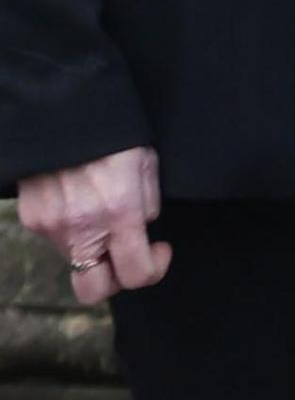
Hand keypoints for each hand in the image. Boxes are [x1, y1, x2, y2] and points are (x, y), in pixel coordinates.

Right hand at [16, 147, 165, 304]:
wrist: (62, 110)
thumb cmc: (113, 134)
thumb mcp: (146, 165)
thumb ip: (146, 204)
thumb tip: (142, 227)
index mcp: (119, 214)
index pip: (136, 274)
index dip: (154, 269)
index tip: (159, 250)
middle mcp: (81, 229)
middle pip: (93, 290)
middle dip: (113, 280)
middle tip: (127, 253)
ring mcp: (51, 226)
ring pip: (74, 257)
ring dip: (92, 245)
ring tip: (100, 209)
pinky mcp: (31, 217)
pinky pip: (55, 235)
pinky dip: (70, 226)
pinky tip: (78, 197)